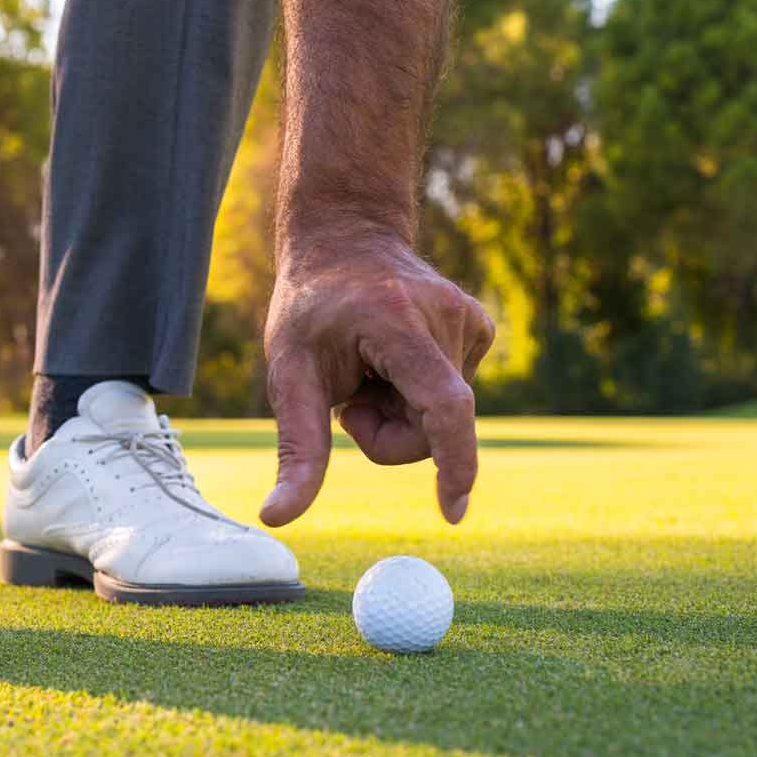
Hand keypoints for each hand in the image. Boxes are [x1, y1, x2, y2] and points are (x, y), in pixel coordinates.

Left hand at [260, 234, 494, 526]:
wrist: (345, 238)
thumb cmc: (311, 307)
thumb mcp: (288, 373)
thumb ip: (296, 447)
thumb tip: (276, 518)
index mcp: (397, 322)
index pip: (442, 404)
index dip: (452, 462)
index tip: (453, 511)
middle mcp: (445, 315)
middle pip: (433, 428)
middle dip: (389, 437)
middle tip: (351, 403)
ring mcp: (469, 319)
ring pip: (444, 417)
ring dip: (402, 411)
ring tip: (372, 366)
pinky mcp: (480, 328)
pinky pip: (453, 394)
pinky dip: (420, 393)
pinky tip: (395, 357)